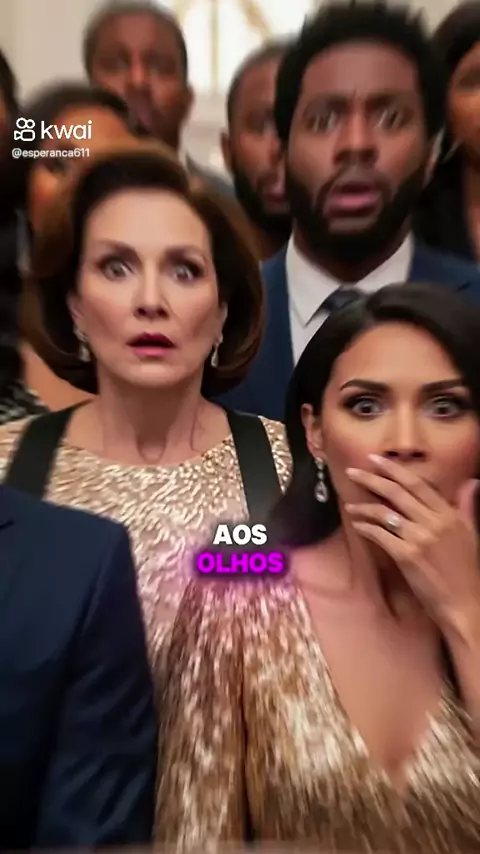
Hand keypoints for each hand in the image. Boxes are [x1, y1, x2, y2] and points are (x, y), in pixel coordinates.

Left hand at [345, 455, 479, 631]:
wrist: (465, 604)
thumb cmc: (467, 570)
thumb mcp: (471, 532)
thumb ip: (466, 505)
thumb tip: (471, 482)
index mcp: (448, 514)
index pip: (417, 484)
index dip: (394, 470)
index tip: (375, 460)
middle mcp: (432, 522)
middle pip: (396, 492)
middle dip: (371, 479)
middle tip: (352, 471)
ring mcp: (418, 538)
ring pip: (384, 513)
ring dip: (364, 507)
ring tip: (350, 505)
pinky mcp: (406, 556)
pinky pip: (380, 535)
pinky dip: (366, 528)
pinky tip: (358, 525)